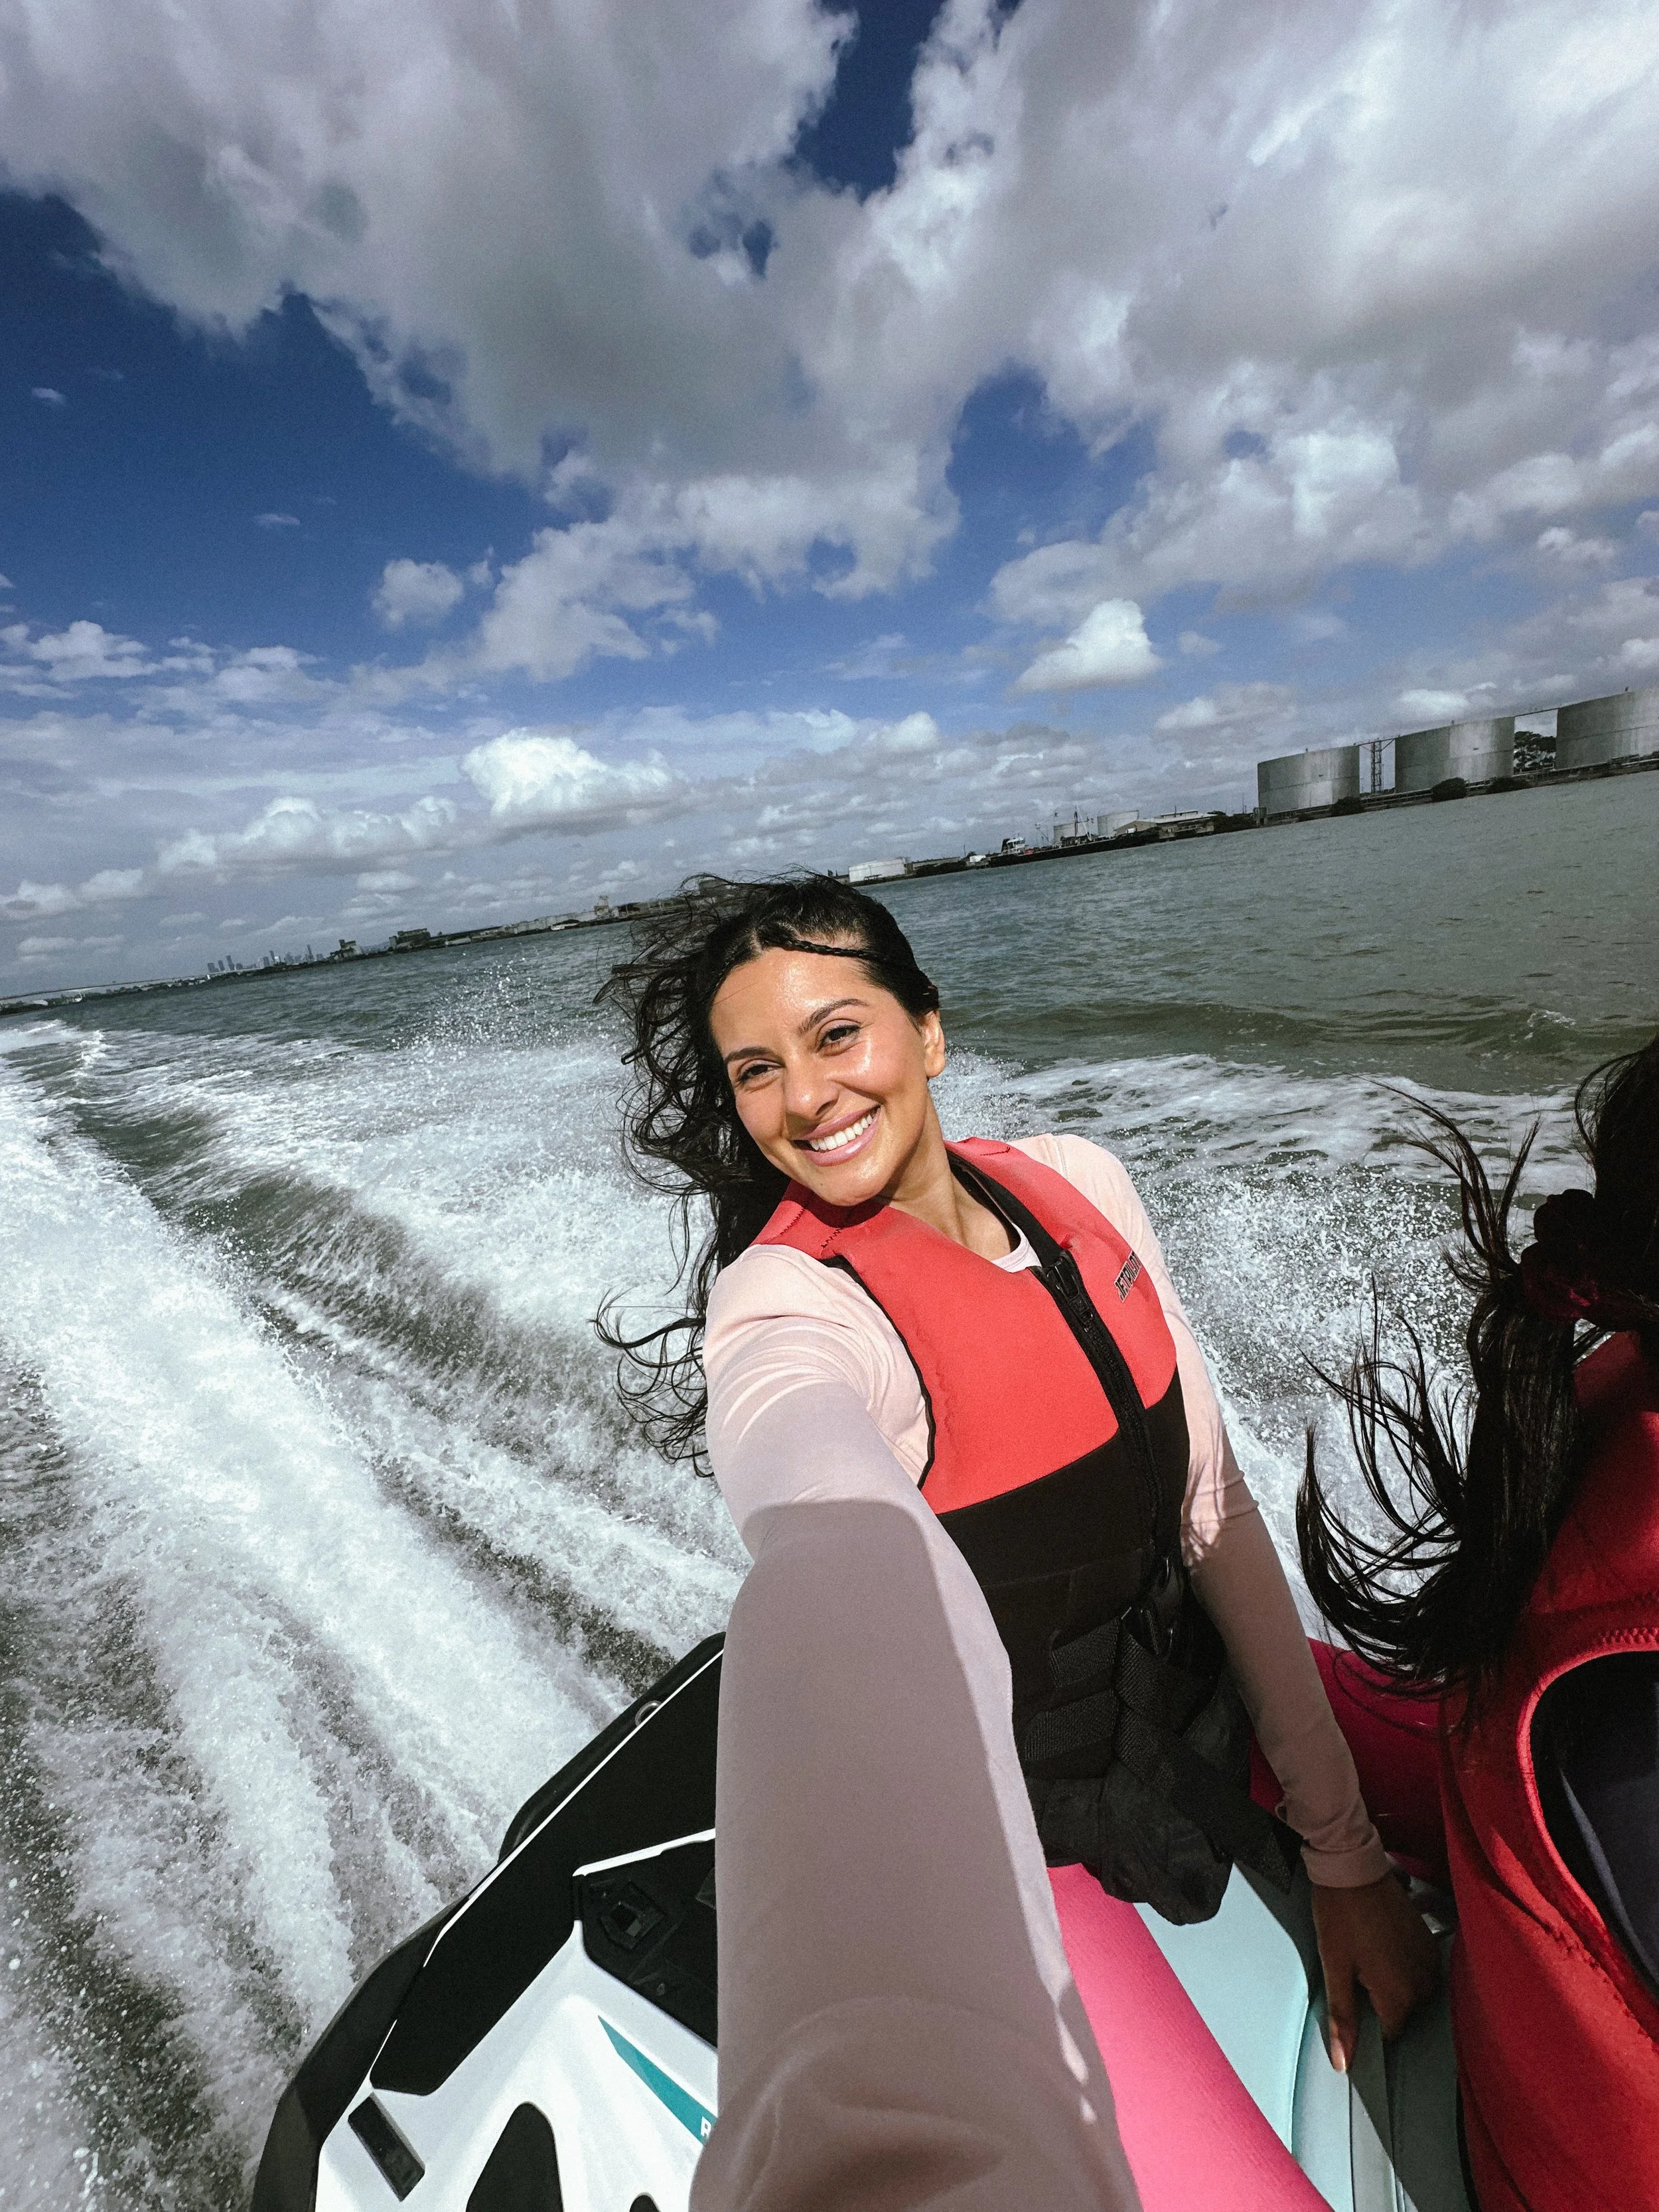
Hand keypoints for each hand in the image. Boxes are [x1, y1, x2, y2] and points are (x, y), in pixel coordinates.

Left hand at [1310, 1872, 1438, 2071]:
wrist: (1353, 1866)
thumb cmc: (1340, 1916)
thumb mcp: (1335, 1967)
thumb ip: (1343, 2018)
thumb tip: (1344, 2063)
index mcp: (1400, 1995)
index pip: (1389, 2033)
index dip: (1369, 2021)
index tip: (1354, 1997)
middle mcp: (1424, 1982)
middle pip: (1402, 2012)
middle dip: (1380, 1999)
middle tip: (1357, 1967)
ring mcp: (1430, 1960)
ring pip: (1412, 1991)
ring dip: (1393, 1982)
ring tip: (1369, 1952)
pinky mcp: (1431, 1940)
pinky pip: (1420, 1969)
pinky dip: (1403, 1965)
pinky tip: (1383, 1944)